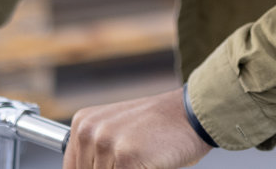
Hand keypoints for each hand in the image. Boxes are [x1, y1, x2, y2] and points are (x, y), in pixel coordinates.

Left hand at [65, 88, 212, 168]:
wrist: (193, 113)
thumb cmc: (160, 126)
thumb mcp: (117, 133)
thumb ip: (96, 155)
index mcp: (83, 123)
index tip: (115, 165)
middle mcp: (89, 131)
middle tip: (135, 159)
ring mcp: (107, 144)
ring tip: (143, 159)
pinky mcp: (126, 158)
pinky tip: (150, 161)